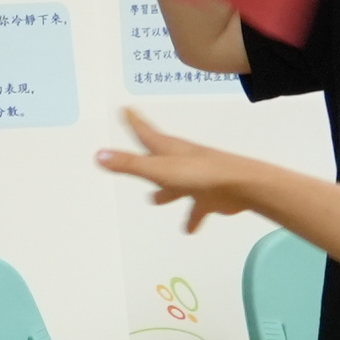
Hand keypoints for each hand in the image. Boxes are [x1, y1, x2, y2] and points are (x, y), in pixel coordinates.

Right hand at [97, 108, 290, 231]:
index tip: (126, 109)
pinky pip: (197, 206)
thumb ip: (130, 165)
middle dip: (148, 156)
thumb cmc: (199, 174)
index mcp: (169, 150)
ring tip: (154, 200)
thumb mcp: (159, 170)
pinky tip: (188, 229)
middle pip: (160, 157)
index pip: (146, 133)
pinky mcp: (211, 194)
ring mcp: (198, 177)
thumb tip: (99, 155)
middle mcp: (182, 160)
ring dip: (167, 191)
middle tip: (139, 147)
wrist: (240, 185)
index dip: (135, 121)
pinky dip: (192, 216)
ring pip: (177, 183)